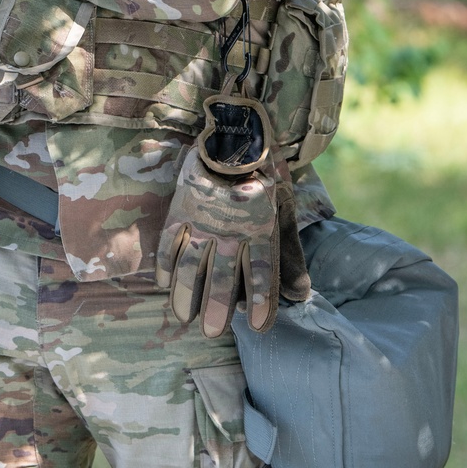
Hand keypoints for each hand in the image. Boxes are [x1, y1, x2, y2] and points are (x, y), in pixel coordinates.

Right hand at [156, 147, 280, 337]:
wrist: (235, 135)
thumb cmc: (264, 178)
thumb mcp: (284, 213)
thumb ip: (290, 257)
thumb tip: (302, 295)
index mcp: (260, 227)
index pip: (262, 272)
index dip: (262, 300)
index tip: (259, 326)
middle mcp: (231, 228)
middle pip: (223, 275)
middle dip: (218, 306)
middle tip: (212, 332)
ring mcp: (203, 219)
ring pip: (191, 264)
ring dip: (186, 293)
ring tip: (184, 317)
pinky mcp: (182, 208)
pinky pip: (170, 242)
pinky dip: (166, 265)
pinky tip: (164, 285)